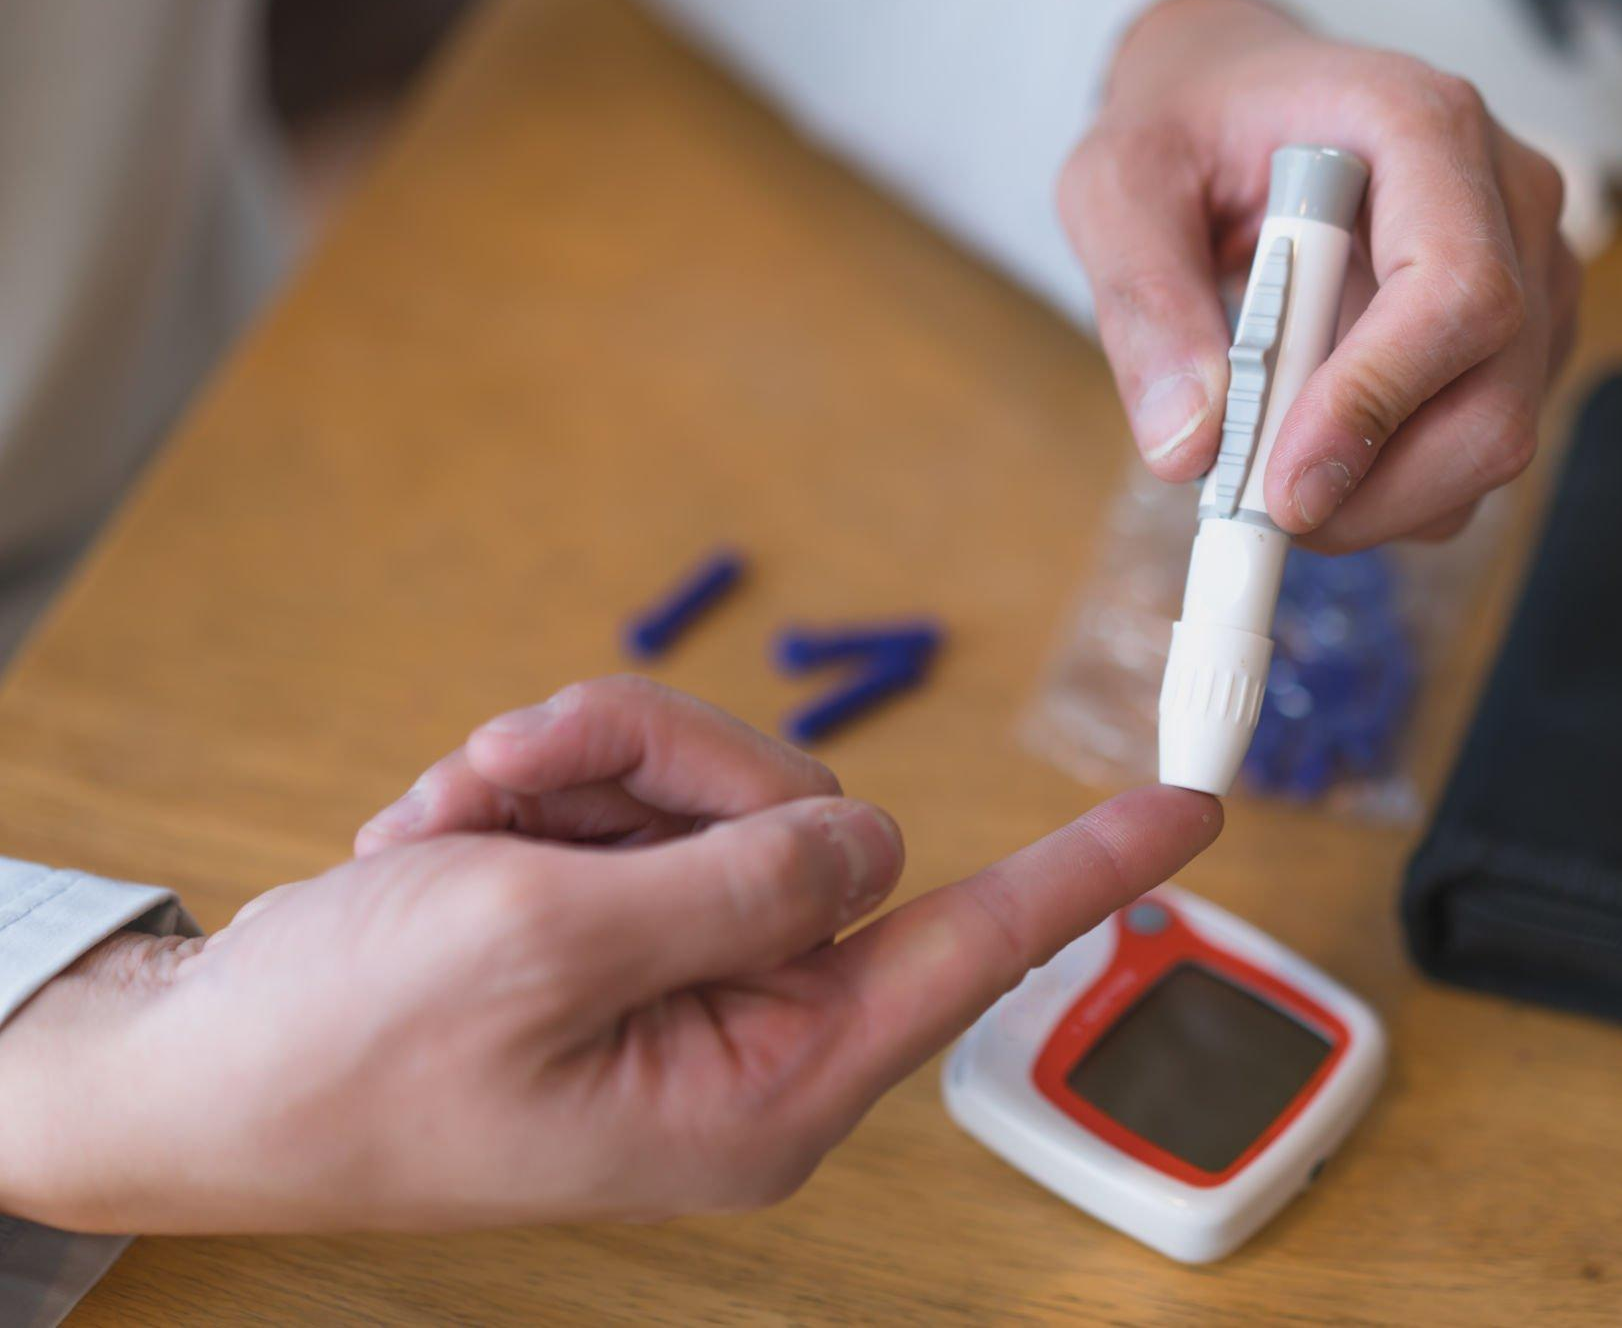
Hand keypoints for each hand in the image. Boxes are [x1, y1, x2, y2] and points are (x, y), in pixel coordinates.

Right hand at [0, 677, 1219, 1233]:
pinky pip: (637, 786)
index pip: (971, 952)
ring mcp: (688, 965)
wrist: (199, 1072)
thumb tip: (870, 841)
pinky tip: (443, 838)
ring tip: (448, 831)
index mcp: (768, 1080)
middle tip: (507, 791)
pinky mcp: (627, 914)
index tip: (1197, 807)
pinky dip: (538, 784)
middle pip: (809, 815)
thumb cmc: (349, 1050)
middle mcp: (753, 1024)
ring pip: (715, 778)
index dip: (1089, 871)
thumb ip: (738, 881)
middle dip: (658, 765)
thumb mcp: (545, 945)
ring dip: (573, 770)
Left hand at [1061, 0, 1579, 548]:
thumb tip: (1188, 442)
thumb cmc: (1190, 128)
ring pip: (1490, 445)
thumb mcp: (1118, 183)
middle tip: (1258, 511)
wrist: (1238, 107)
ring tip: (1265, 462)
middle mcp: (1506, 200)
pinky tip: (1310, 443)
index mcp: (1425, 128)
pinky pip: (1469, 455)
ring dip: (1373, 499)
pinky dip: (1385, 488)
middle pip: (1496, 399)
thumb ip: (1142, 301)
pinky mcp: (1516, 342)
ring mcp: (1529, 276)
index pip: (1455, 290)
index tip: (1284, 484)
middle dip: (1373, 490)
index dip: (1374, 403)